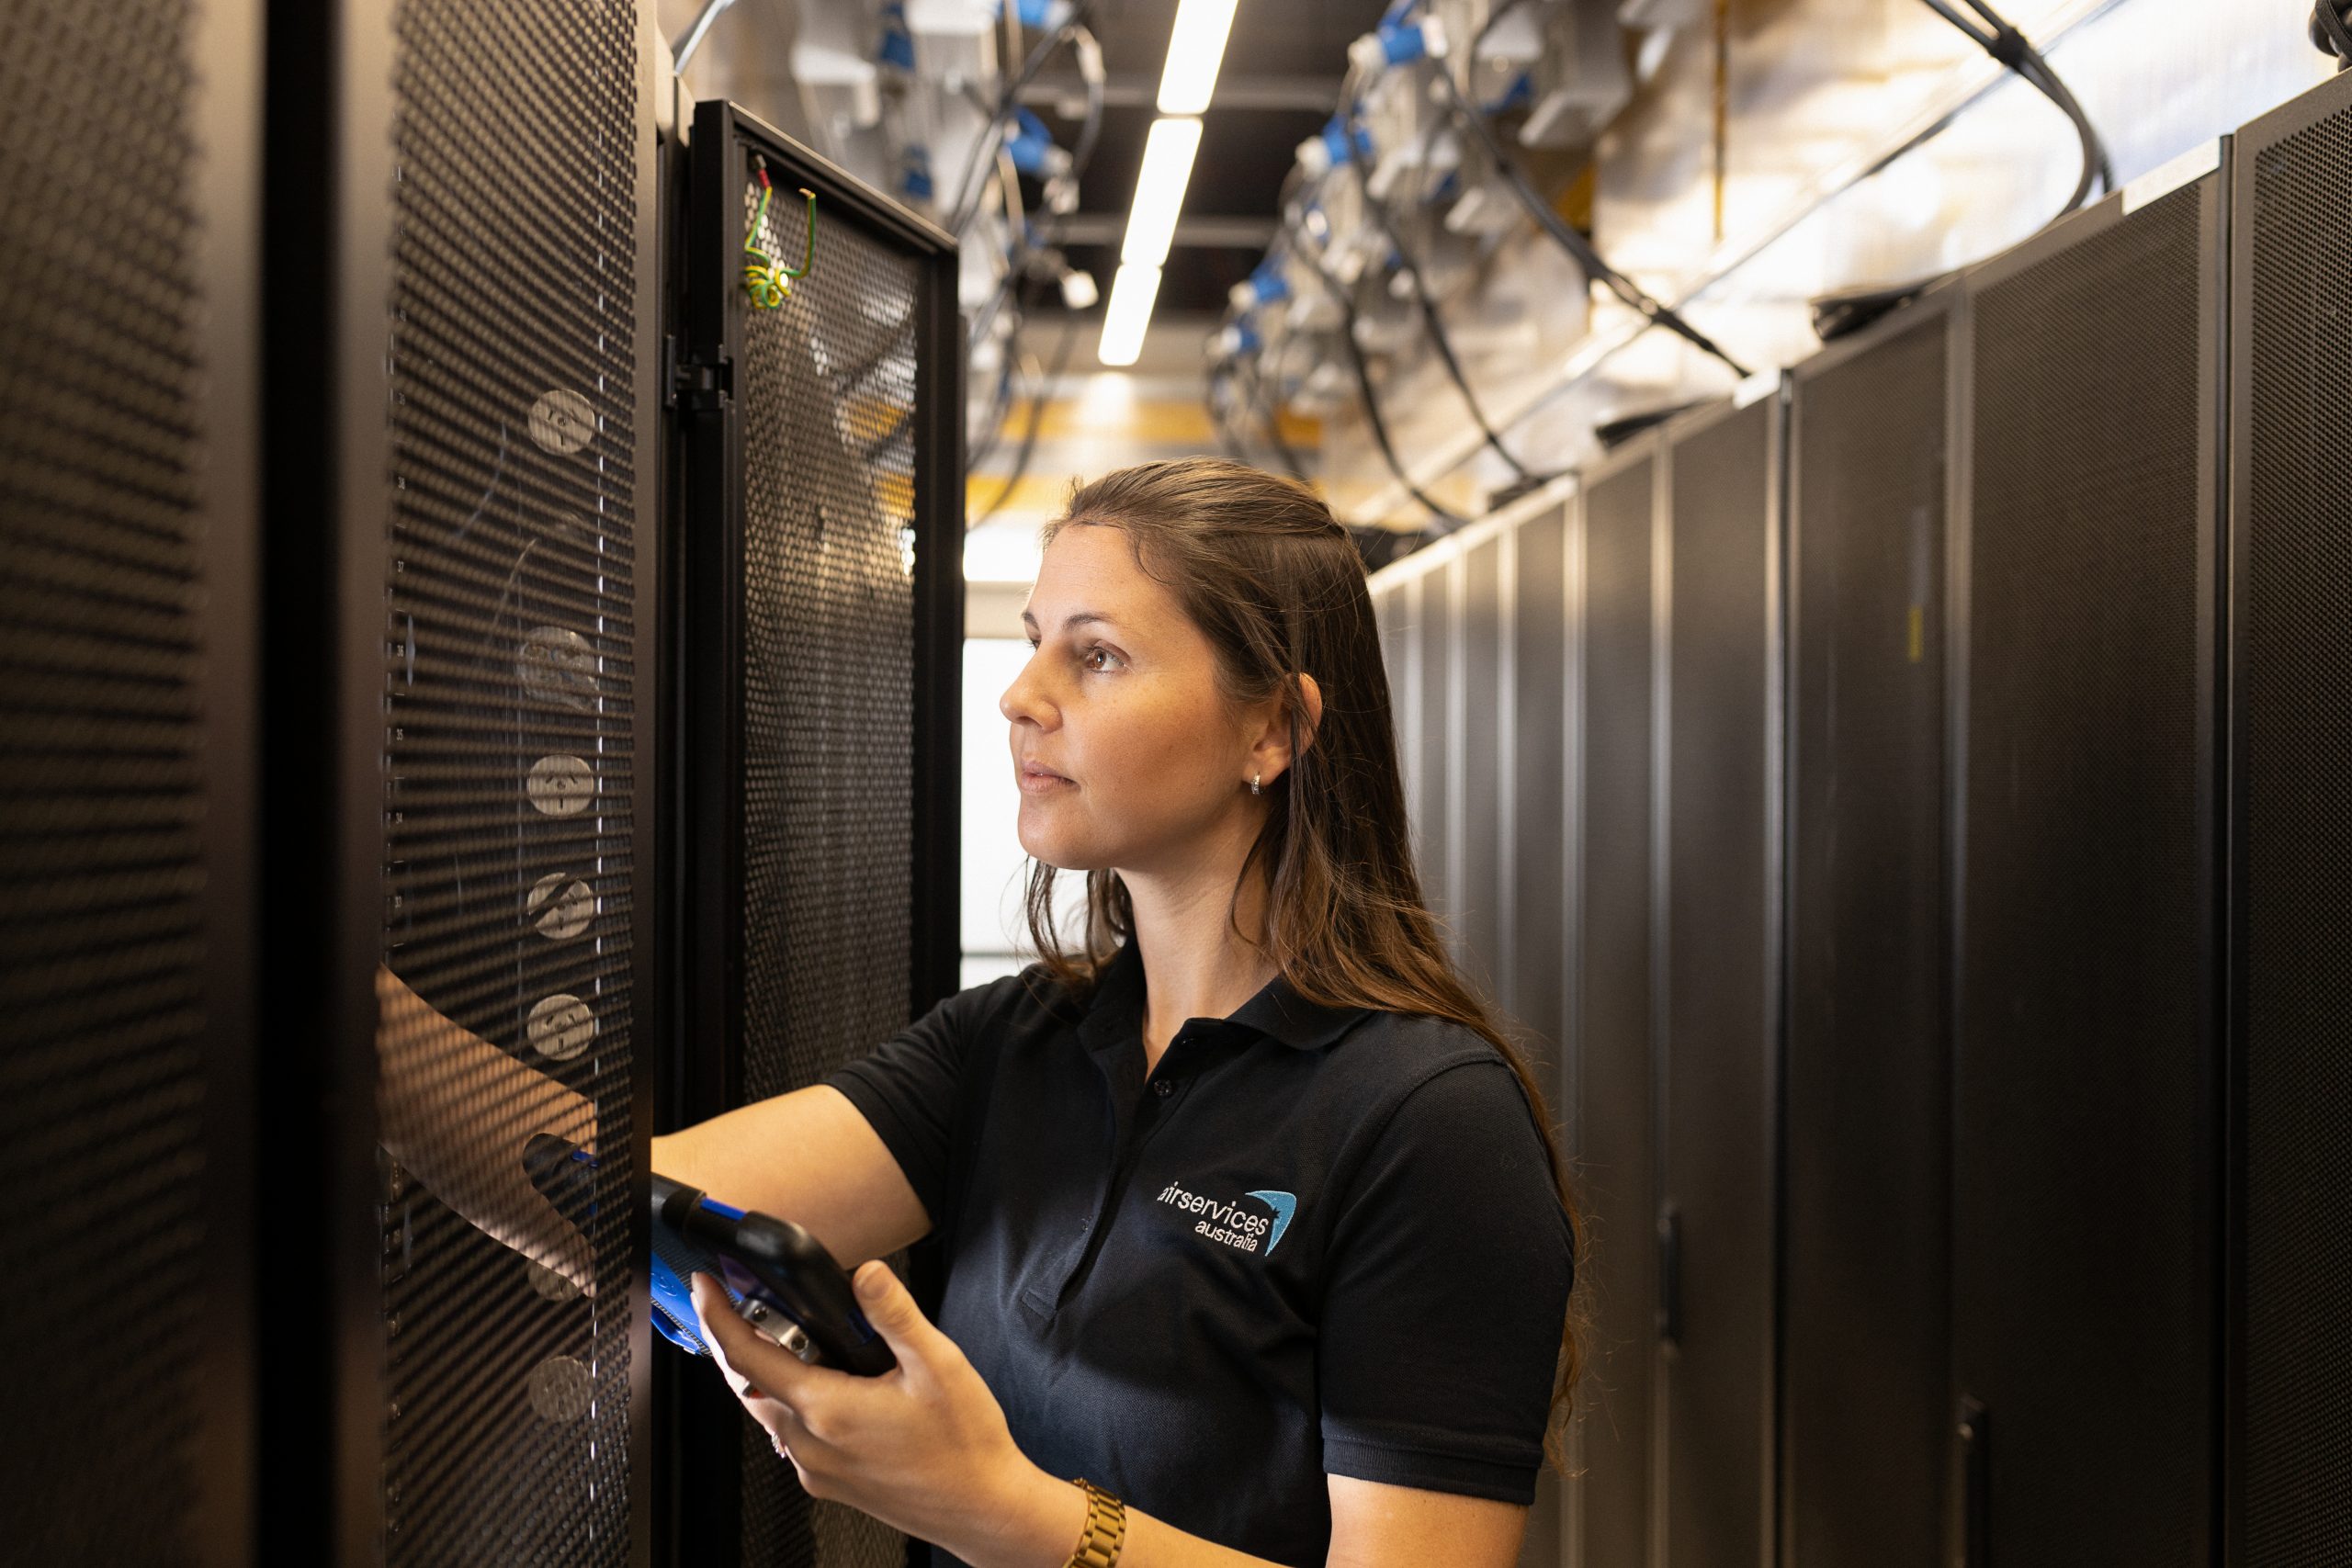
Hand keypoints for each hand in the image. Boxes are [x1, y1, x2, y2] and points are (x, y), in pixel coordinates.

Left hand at [689, 1265, 1081, 1565]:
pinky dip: (791, 1403)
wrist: (981, 1507)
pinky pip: (791, 1437)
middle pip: (749, 1385)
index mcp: (829, 1410)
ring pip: (768, 1411)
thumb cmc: (964, 1445)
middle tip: (743, 1304)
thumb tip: (865, 1274)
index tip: (707, 1288)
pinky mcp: (829, 1483)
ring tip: (790, 1340)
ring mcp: (817, 1469)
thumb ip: (894, 1315)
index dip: (718, 1317)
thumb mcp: (938, 1364)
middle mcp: (811, 1444)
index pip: (748, 1357)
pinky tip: (825, 1387)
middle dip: (738, 1342)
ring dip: (766, 1374)